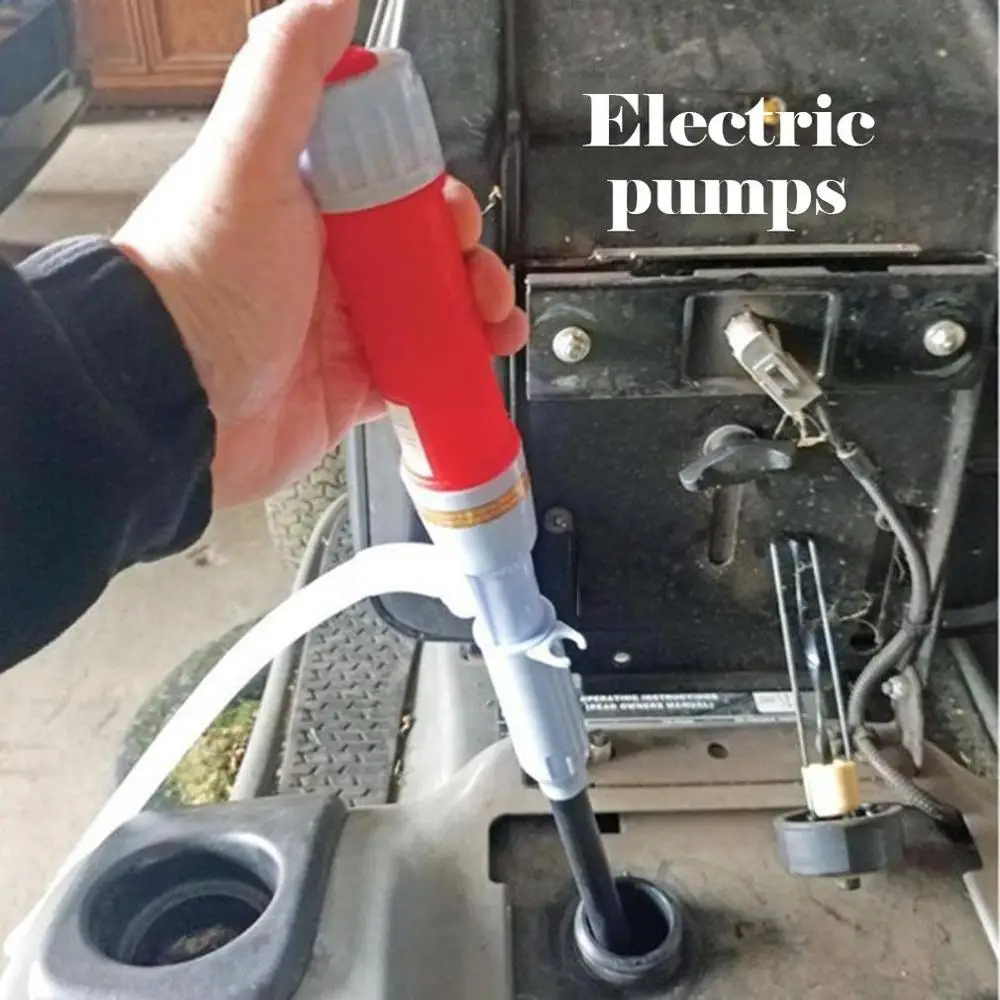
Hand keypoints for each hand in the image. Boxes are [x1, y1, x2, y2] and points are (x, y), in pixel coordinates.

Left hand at [114, 0, 525, 506]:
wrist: (173, 403)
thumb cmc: (199, 286)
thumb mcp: (243, 164)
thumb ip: (287, 80)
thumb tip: (328, 4)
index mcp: (301, 204)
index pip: (387, 184)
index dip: (430, 192)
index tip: (449, 209)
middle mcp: (322, 264)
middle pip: (418, 251)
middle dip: (464, 259)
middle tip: (475, 274)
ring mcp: (339, 328)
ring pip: (428, 310)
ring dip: (473, 311)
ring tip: (493, 322)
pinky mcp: (350, 386)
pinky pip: (419, 371)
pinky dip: (453, 366)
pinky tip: (474, 359)